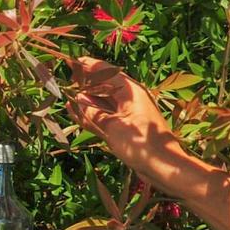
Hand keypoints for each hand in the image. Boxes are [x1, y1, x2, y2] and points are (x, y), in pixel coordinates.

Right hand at [67, 57, 187, 186]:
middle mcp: (129, 99)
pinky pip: (103, 118)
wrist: (163, 167)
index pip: (106, 72)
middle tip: (66, 79)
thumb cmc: (141, 144)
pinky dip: (90, 115)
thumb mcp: (113, 126)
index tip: (72, 61)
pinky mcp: (124, 130)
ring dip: (86, 100)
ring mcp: (126, 115)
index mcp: (130, 91)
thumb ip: (93, 112)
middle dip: (85, 82)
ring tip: (66, 95)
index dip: (89, 66)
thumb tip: (77, 100)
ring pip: (102, 103)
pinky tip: (75, 112)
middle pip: (103, 86)